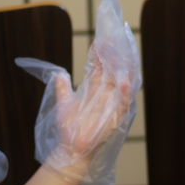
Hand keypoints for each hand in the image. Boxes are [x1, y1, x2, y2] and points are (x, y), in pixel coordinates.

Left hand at [17, 0, 141, 184]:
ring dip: (123, 68)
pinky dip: (125, 93)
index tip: (100, 37)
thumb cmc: (69, 129)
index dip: (100, 53)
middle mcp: (105, 95)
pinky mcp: (115, 118)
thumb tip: (59, 74)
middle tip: (113, 36)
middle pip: (112, 70)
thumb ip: (62, 88)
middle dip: (113, 54)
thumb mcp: (64, 103)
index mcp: (94, 90)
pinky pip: (123, 104)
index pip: (99, 66)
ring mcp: (111, 105)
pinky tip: (125, 81)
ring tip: (123, 52)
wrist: (71, 148)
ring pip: (122, 83)